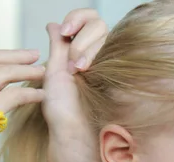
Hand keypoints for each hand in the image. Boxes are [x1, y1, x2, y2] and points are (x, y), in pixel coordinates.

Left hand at [43, 9, 107, 161]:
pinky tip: (87, 71)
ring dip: (85, 48)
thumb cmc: (63, 111)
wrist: (76, 132)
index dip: (77, 18)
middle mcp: (99, 54)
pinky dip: (95, 53)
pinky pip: (114, 46)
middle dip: (80, 37)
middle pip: (97, 22)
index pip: (87, 19)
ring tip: (77, 71)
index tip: (65, 31)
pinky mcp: (120, 70)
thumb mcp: (54, 72)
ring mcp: (110, 62)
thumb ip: (57, 46)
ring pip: (104, 32)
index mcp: (82, 51)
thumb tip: (53, 24)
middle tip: (70, 61)